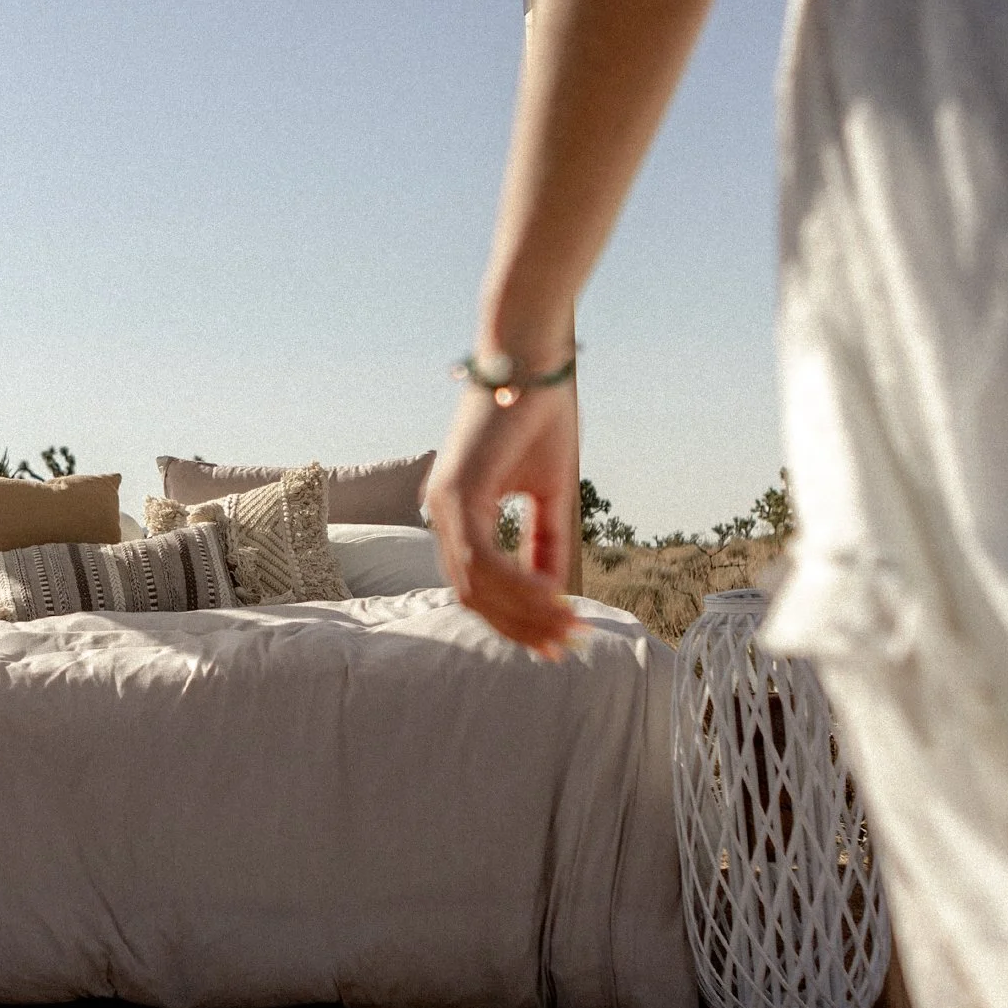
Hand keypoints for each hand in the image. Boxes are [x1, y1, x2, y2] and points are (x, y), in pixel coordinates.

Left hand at [430, 381, 582, 659]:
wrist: (531, 360)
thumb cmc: (539, 417)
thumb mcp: (547, 493)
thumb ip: (544, 541)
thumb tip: (554, 594)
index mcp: (457, 511)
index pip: (477, 585)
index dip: (514, 619)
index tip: (556, 641)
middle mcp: (440, 510)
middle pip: (472, 595)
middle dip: (520, 626)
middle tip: (565, 647)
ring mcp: (443, 502)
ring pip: (476, 583)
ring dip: (524, 610)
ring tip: (567, 624)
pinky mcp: (457, 490)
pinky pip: (482, 557)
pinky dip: (517, 583)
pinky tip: (553, 595)